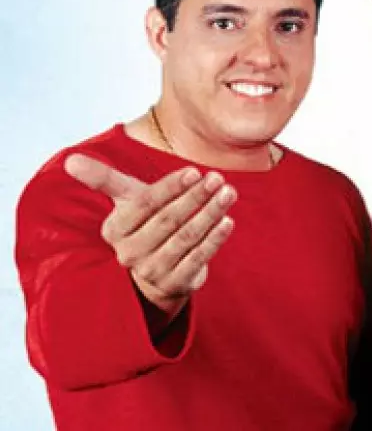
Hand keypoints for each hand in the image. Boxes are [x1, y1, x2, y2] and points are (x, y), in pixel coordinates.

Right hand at [64, 154, 236, 315]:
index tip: (194, 171)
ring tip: (228, 194)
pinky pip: (198, 258)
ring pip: (186, 238)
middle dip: (195, 197)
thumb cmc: (143, 227)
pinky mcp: (176, 283)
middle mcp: (130, 252)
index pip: (144, 204)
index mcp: (115, 229)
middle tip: (217, 178)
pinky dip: (215, 239)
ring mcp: (153, 270)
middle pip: (168, 220)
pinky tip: (228, 221)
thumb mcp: (125, 202)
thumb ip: (104, 180)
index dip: (170, 187)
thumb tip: (70, 160)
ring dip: (210, 214)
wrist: (153, 274)